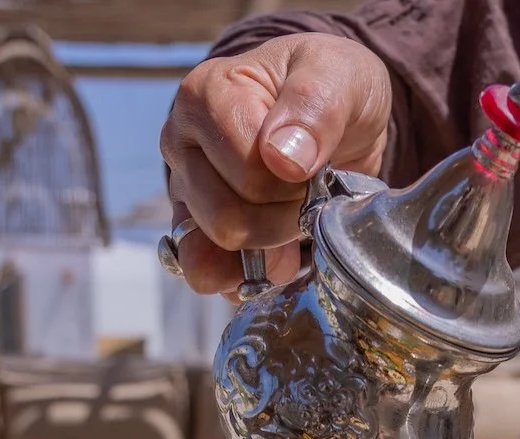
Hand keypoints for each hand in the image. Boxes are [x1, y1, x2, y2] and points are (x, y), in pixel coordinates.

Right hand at [160, 35, 390, 294]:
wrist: (336, 112)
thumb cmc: (329, 87)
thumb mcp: (338, 76)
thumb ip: (314, 106)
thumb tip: (283, 159)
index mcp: (204, 97)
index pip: (247, 173)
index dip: (295, 186)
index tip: (318, 168)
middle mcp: (182, 147)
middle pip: (228, 220)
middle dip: (284, 221)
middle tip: (311, 197)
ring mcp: (186, 195)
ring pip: (218, 254)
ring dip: (273, 252)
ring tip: (299, 222)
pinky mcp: (200, 236)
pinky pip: (216, 279)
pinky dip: (256, 280)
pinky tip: (284, 257)